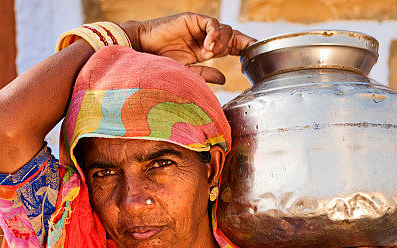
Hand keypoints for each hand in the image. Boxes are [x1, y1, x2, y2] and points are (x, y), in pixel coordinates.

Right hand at [121, 13, 255, 83]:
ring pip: (224, 30)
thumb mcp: (187, 73)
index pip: (231, 47)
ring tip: (209, 54)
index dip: (244, 49)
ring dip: (222, 43)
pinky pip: (211, 23)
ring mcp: (198, 28)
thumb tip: (224, 79)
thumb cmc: (159, 64)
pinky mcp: (191, 19)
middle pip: (232, 36)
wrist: (140, 52)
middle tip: (251, 50)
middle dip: (244, 42)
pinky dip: (214, 34)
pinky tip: (207, 47)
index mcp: (204, 51)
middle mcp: (204, 38)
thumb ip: (205, 74)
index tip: (256, 56)